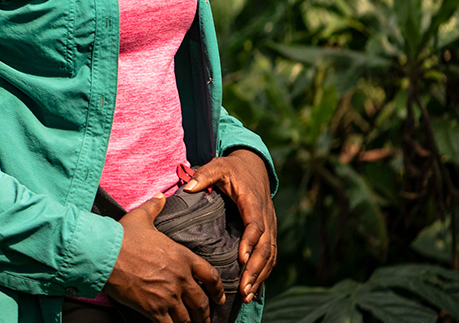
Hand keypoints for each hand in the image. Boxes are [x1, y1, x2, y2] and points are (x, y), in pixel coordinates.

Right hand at [105, 193, 224, 322]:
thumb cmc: (123, 236)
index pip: (210, 275)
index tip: (219, 296)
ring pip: (187, 317)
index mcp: (181, 257)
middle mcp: (179, 278)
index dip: (218, 289)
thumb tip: (160, 198)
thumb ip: (155, 207)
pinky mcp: (153, 309)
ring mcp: (167, 296)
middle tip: (205, 318)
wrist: (105, 254)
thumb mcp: (141, 217)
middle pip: (201, 302)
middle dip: (205, 313)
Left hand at [184, 149, 276, 303]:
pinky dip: (264, 272)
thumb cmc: (233, 168)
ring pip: (270, 255)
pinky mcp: (268, 232)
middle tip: (244, 288)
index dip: (250, 242)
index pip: (255, 225)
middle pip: (266, 247)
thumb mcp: (218, 166)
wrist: (254, 165)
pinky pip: (270, 255)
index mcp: (253, 202)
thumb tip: (188, 188)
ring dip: (261, 275)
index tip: (241, 258)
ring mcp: (269, 226)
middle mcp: (265, 216)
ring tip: (247, 294)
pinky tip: (253, 288)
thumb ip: (204, 175)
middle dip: (256, 269)